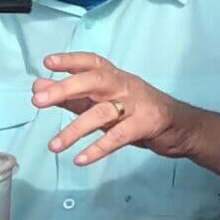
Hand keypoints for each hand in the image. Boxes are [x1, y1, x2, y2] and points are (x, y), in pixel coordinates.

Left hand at [31, 54, 196, 166]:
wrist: (182, 127)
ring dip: (75, 129)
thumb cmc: (138, 112)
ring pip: (103, 112)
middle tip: (38, 100)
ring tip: (54, 146)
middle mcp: (126, 86)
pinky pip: (119, 136)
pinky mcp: (147, 124)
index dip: (71, 60)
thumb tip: (37, 86)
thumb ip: (72, 96)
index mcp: (116, 78)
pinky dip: (98, 148)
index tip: (47, 62)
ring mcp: (138, 105)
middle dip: (66, 88)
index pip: (92, 63)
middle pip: (96, 80)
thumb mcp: (105, 101)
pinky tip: (80, 159)